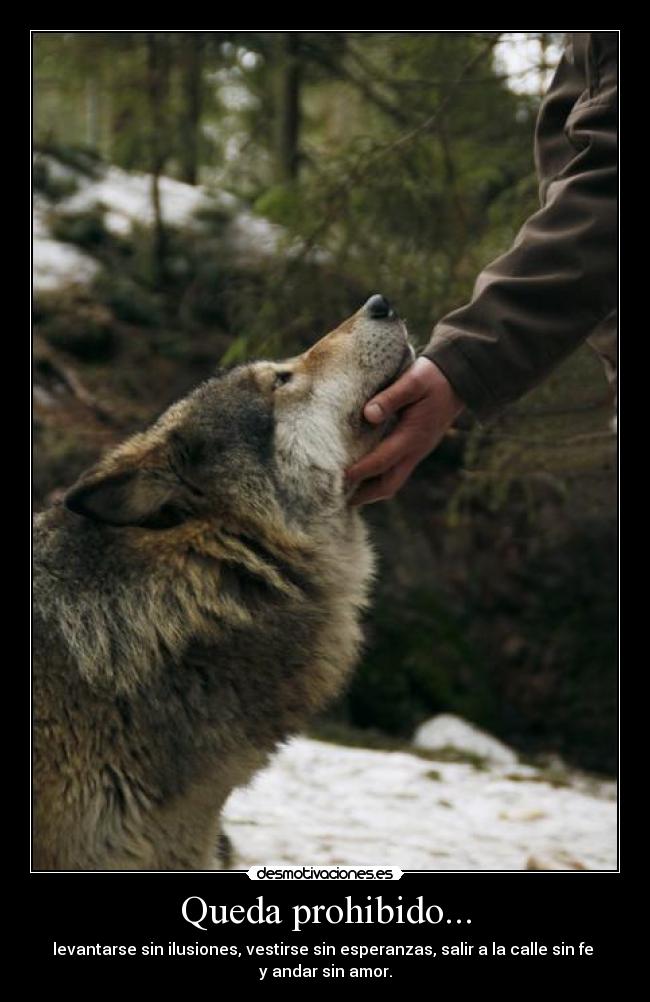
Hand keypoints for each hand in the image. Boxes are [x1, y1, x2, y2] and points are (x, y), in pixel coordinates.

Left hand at [346, 357, 463, 504]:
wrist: (457, 380)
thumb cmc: (432, 378)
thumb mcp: (413, 381)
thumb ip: (391, 397)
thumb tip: (368, 415)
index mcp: (412, 436)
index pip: (382, 461)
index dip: (359, 471)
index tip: (337, 477)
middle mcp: (415, 450)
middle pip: (389, 485)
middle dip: (364, 495)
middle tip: (337, 498)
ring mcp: (416, 452)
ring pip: (392, 482)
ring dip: (369, 491)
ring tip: (344, 494)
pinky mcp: (414, 449)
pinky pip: (394, 472)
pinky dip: (376, 479)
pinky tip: (360, 477)